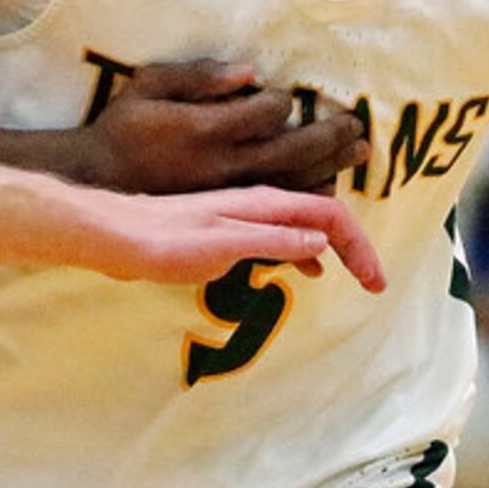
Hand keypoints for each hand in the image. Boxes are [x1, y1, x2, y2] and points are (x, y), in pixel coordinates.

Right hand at [85, 59, 370, 193]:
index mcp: (207, 129)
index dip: (283, 100)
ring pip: (293, 185)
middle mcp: (224, 165)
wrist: (97, 184)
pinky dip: (305, 209)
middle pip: (294, 150)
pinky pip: (276, 215)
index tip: (285, 95)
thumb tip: (248, 72)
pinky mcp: (224, 218)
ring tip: (356, 152)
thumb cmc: (122, 130)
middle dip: (330, 136)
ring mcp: (228, 196)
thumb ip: (199, 76)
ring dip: (330, 168)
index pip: (267, 111)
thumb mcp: (149, 86)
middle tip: (356, 126)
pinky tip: (327, 197)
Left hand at [86, 185, 385, 289]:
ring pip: (302, 226)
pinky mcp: (226, 232)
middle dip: (355, 246)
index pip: (329, 215)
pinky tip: (304, 270)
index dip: (358, 247)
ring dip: (332, 250)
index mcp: (264, 204)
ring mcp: (242, 216)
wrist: (114, 237)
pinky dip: (302, 253)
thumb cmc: (164, 242)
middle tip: (374, 283)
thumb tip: (321, 242)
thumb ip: (274, 242)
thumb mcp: (224, 246)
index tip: (374, 283)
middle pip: (323, 217)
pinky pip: (279, 237)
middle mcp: (258, 204)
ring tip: (351, 278)